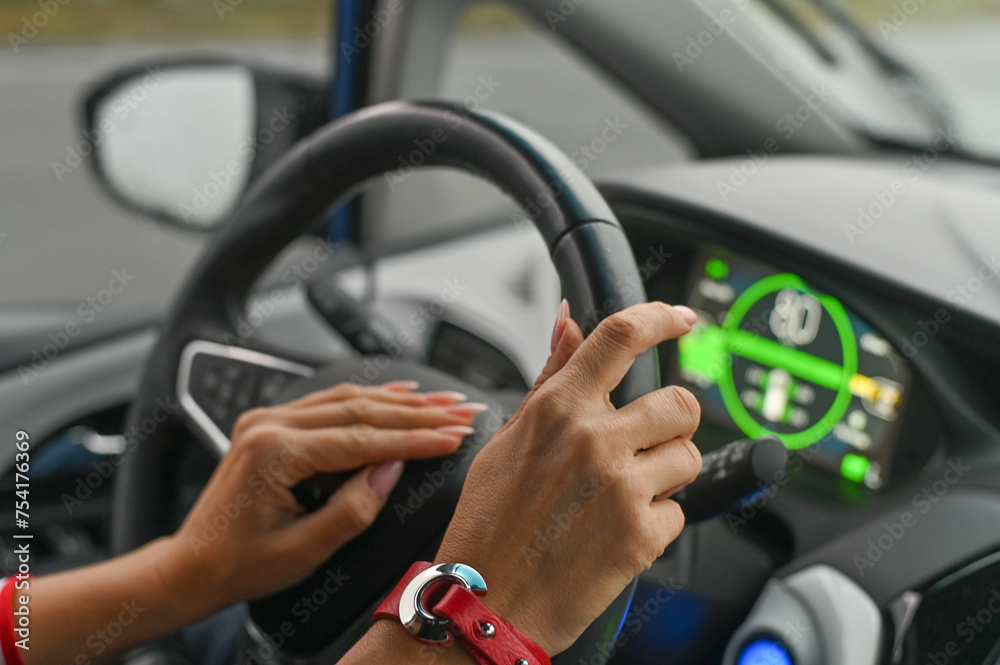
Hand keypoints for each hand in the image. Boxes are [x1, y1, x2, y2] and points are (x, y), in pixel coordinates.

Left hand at [161, 382, 483, 612]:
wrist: (193, 565)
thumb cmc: (239, 563)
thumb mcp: (304, 549)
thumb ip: (353, 508)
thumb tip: (393, 469)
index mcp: (275, 452)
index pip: (362, 438)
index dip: (415, 437)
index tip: (454, 435)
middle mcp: (270, 424)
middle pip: (361, 409)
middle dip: (420, 411)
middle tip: (463, 410)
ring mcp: (269, 419)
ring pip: (349, 398)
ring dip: (402, 400)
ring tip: (445, 401)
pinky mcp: (273, 423)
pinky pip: (330, 400)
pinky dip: (371, 398)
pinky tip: (401, 393)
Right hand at [436, 301, 701, 654]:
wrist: (485, 601)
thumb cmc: (488, 523)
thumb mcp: (507, 438)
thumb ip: (550, 377)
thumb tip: (569, 322)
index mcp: (559, 408)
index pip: (622, 336)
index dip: (661, 318)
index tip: (680, 319)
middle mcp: (595, 439)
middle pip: (680, 401)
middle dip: (673, 421)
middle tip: (648, 442)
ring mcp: (622, 487)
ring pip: (689, 456)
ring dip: (668, 473)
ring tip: (626, 493)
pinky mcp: (642, 535)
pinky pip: (680, 511)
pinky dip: (657, 521)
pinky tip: (618, 530)